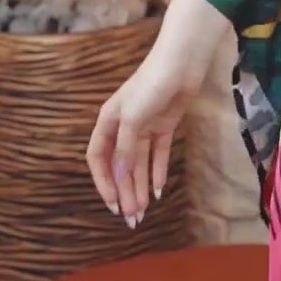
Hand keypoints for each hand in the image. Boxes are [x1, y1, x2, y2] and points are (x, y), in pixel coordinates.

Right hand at [86, 38, 204, 228]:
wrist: (183, 61)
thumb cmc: (152, 84)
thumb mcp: (133, 119)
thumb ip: (125, 150)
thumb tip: (118, 179)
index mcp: (108, 122)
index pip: (98, 159)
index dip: (104, 183)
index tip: (114, 205)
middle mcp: (123, 127)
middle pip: (120, 166)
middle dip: (125, 192)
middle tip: (132, 219)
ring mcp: (144, 127)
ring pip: (139, 164)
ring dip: (140, 187)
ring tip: (143, 211)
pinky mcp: (164, 126)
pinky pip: (157, 155)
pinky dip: (157, 172)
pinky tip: (159, 190)